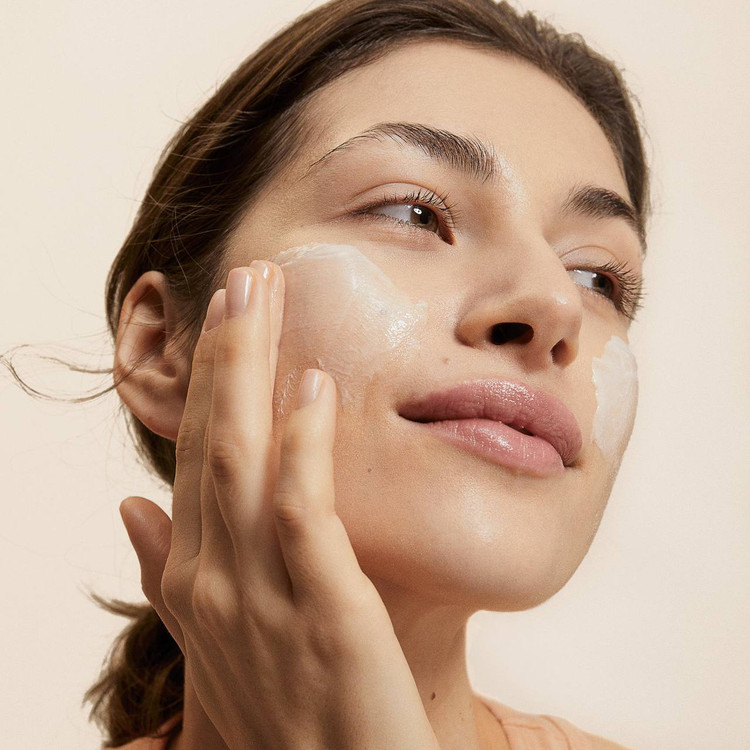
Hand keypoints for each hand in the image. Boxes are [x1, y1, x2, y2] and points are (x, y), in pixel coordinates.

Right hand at [120, 260, 440, 749]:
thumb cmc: (284, 718)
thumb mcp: (213, 642)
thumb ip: (171, 572)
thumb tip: (136, 505)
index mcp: (197, 581)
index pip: (196, 460)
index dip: (207, 386)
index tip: (222, 321)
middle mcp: (215, 580)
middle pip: (214, 442)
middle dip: (223, 355)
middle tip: (242, 277)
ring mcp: (260, 595)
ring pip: (243, 459)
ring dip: (248, 371)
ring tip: (260, 295)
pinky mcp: (321, 609)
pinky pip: (300, 511)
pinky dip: (301, 443)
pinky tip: (312, 383)